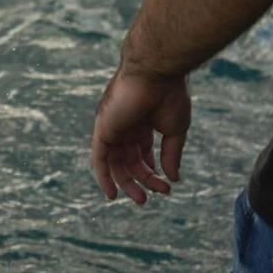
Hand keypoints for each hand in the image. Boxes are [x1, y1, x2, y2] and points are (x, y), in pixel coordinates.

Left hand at [90, 65, 189, 204]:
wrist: (156, 73)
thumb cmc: (169, 95)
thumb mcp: (174, 131)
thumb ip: (171, 155)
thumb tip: (173, 179)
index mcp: (141, 124)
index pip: (142, 154)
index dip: (153, 173)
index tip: (167, 187)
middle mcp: (124, 126)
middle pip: (128, 161)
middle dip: (140, 181)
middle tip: (150, 198)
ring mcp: (112, 127)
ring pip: (114, 162)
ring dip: (126, 182)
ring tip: (141, 199)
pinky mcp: (103, 128)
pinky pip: (98, 157)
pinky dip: (102, 176)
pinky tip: (111, 193)